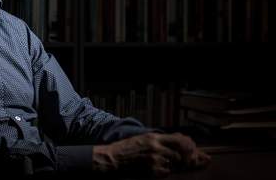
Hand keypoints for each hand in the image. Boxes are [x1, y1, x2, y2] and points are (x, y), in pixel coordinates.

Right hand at [92, 132, 210, 177]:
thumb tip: (180, 139)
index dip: (192, 146)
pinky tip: (164, 170)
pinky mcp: (153, 171)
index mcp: (154, 137)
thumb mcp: (143, 139)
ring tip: (180, 165)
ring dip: (181, 165)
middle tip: (199, 160)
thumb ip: (161, 140)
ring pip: (178, 164)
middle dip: (192, 157)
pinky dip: (169, 172)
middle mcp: (157, 147)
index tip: (197, 150)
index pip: (181, 140)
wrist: (112, 160)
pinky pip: (168, 172)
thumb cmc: (126, 150)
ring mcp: (156, 160)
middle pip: (184, 152)